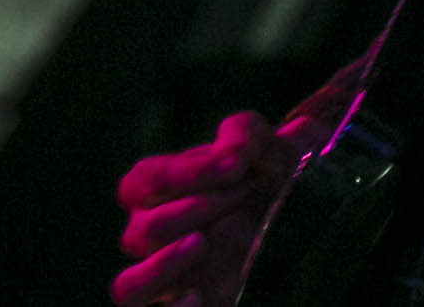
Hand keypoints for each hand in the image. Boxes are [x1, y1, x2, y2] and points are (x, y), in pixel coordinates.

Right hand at [111, 110, 330, 306]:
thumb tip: (238, 151)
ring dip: (166, 265)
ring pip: (129, 286)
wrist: (293, 222)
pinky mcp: (185, 306)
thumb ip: (246, 133)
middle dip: (195, 208)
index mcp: (155, 190)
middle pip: (142, 230)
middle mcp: (149, 235)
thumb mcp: (263, 146)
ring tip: (204, 241)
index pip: (149, 180)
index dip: (191, 171)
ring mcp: (164, 279)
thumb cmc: (265, 177)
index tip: (239, 162)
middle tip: (243, 193)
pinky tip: (199, 294)